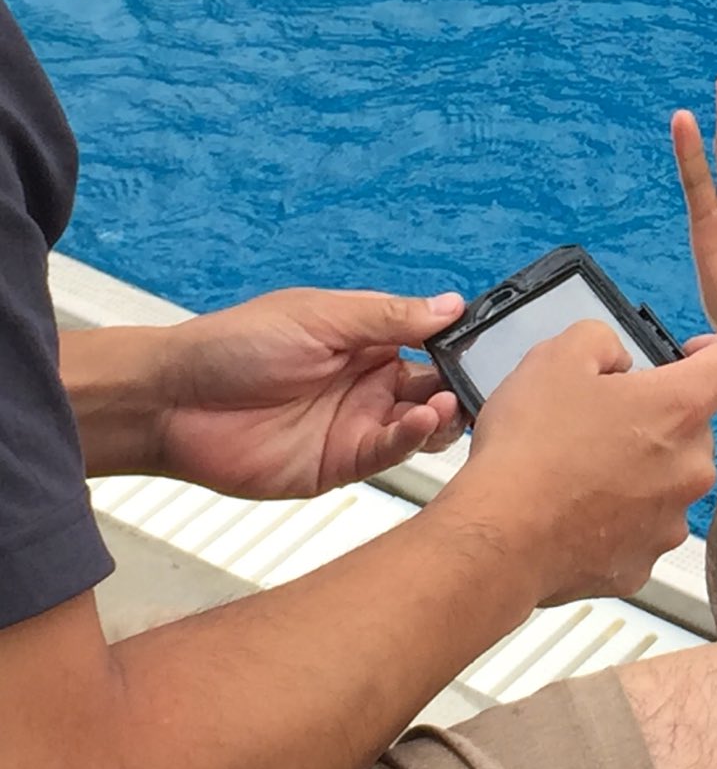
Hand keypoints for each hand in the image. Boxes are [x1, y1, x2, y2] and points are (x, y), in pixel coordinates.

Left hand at [155, 288, 467, 499]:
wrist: (174, 401)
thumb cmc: (235, 346)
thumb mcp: (321, 317)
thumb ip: (389, 316)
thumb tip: (453, 305)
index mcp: (368, 341)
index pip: (432, 343)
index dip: (460, 346)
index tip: (489, 346)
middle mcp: (369, 384)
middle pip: (437, 388)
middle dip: (462, 386)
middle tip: (477, 385)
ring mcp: (357, 425)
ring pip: (423, 426)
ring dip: (443, 415)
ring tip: (448, 404)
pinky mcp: (340, 464)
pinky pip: (389, 454)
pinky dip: (411, 439)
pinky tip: (420, 422)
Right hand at [449, 322, 716, 605]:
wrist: (498, 539)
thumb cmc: (529, 450)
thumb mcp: (556, 357)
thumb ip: (601, 339)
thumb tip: (616, 357)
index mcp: (681, 409)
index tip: (686, 356)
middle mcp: (691, 467)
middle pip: (693, 427)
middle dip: (654, 418)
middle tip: (598, 421)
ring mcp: (670, 521)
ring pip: (667, 480)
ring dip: (635, 470)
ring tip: (577, 470)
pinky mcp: (642, 562)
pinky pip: (638, 529)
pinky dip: (613, 519)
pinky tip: (572, 511)